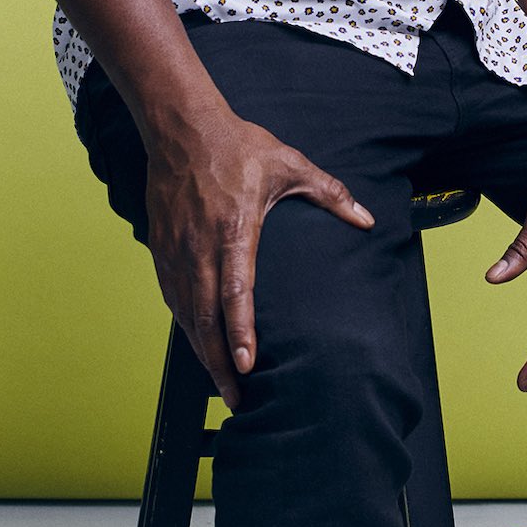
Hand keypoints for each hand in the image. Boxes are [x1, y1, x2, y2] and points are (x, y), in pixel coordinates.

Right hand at [144, 111, 372, 408]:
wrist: (182, 127)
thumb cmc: (238, 146)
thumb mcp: (290, 164)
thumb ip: (330, 193)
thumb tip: (366, 218)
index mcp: (234, 229)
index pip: (235, 292)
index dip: (240, 333)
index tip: (248, 366)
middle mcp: (200, 246)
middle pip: (206, 318)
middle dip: (220, 363)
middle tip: (236, 398)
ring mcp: (176, 249)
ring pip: (185, 313)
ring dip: (201, 351)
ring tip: (221, 382)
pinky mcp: (160, 248)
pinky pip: (172, 297)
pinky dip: (184, 326)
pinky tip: (198, 344)